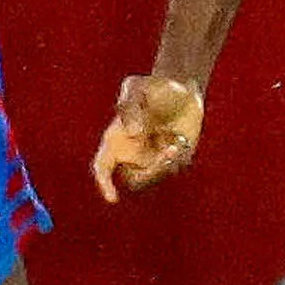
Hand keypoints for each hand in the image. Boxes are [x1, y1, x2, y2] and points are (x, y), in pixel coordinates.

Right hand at [93, 72, 202, 196]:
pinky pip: (172, 169)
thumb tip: (133, 134)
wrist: (181, 88)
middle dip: (148, 172)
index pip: (103, 167)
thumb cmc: (152, 87)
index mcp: (115, 140)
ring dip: (164, 165)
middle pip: (132, 179)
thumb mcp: (136, 89)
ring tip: (174, 145)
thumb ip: (130, 108)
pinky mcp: (174, 159)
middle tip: (163, 155)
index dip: (104, 184)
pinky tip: (179, 140)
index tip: (113, 197)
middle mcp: (132, 153)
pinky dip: (175, 158)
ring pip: (153, 177)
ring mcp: (152, 158)